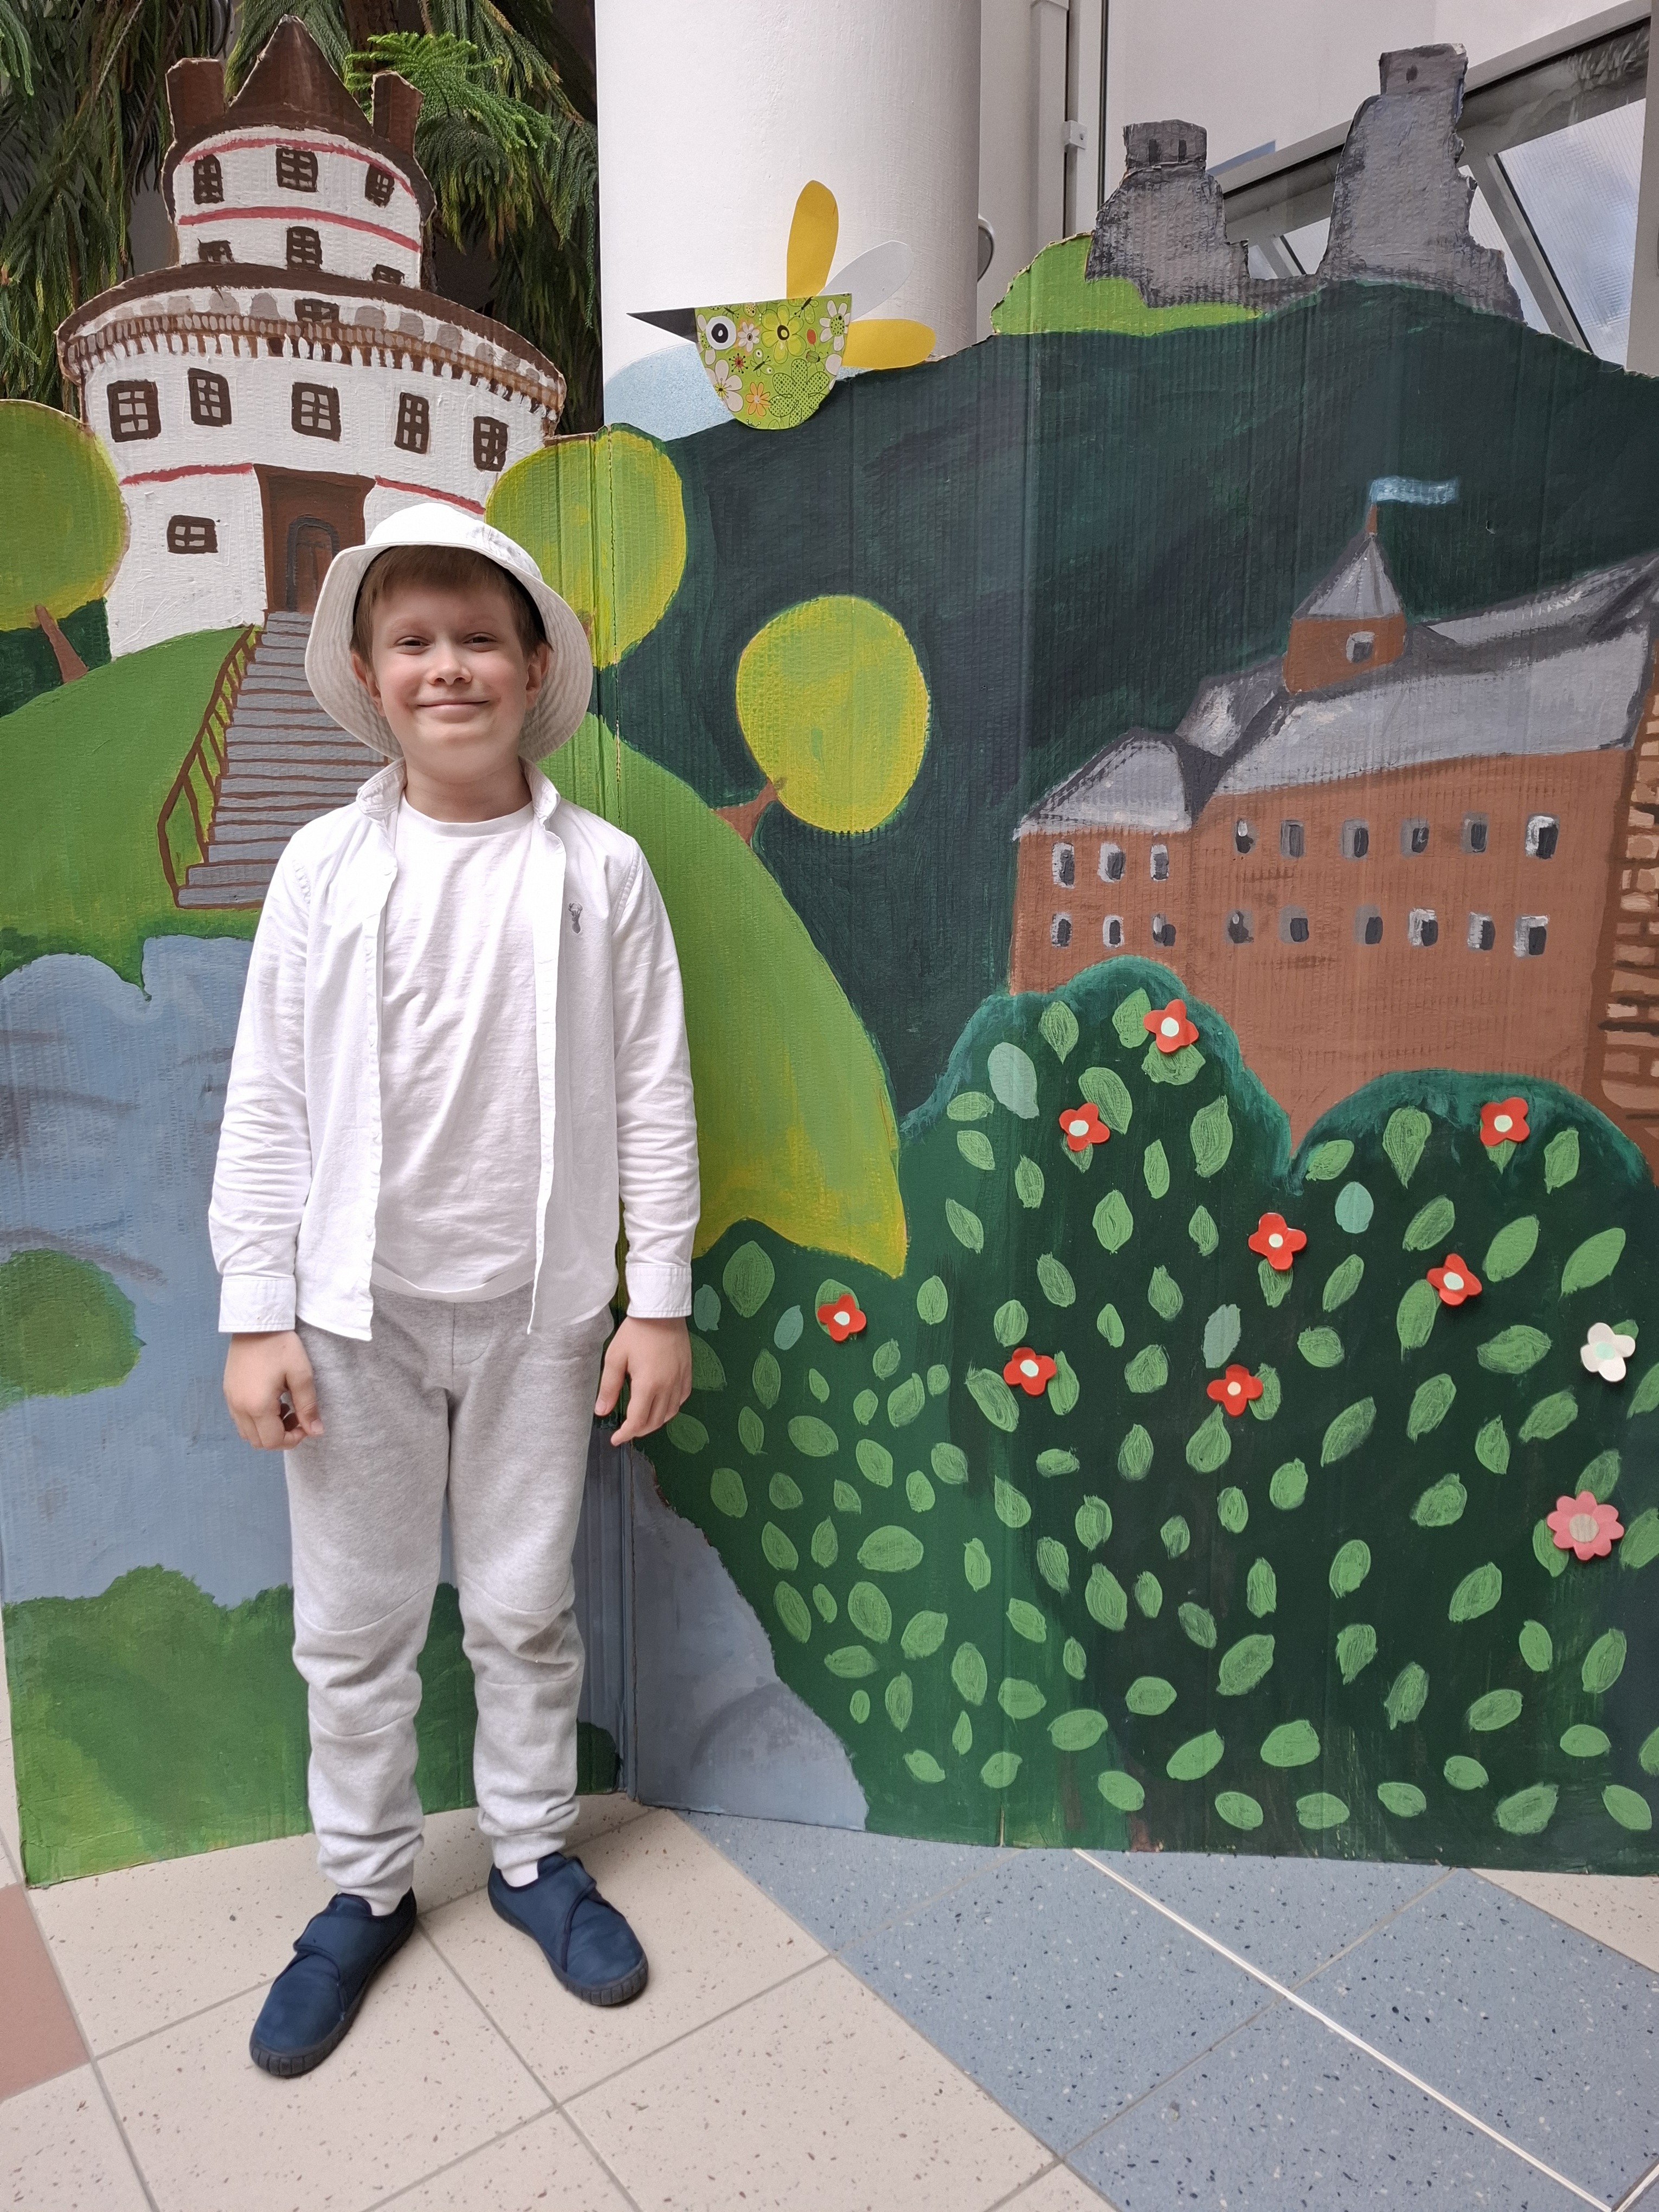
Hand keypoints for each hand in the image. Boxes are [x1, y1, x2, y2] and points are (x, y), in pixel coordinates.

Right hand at [223, 1330, 322, 1449]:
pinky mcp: (228, 1392)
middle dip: (281, 1436)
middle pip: (258, 1441)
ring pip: (247, 1433)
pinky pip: (240, 1419)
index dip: (293, 1439)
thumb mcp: (301, 1375)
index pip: (273, 1441)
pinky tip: (270, 1400)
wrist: (257, 1323)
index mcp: (257, 1406)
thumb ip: (308, 1407)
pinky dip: (256, 1420)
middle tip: (297, 1416)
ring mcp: (230, 1400)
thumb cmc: (281, 1346)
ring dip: (267, 1429)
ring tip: (284, 1408)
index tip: (306, 1424)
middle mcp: (239, 1407)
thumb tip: (316, 1432)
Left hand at [594, 1315, 691, 1445]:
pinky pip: (681, 1400)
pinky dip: (670, 1408)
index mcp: (648, 1384)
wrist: (661, 1311)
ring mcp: (680, 1380)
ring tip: (642, 1420)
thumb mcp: (615, 1357)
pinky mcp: (687, 1373)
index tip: (615, 1439)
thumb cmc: (636, 1332)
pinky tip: (661, 1404)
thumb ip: (609, 1387)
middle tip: (625, 1430)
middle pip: (654, 1422)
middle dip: (638, 1431)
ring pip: (670, 1414)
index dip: (625, 1434)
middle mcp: (667, 1386)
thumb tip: (601, 1412)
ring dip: (655, 1422)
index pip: (637, 1421)